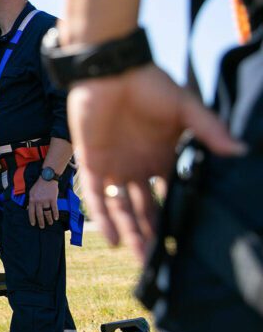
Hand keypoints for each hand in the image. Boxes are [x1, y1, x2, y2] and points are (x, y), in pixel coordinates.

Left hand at [27, 177, 58, 227]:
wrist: (47, 178)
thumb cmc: (38, 185)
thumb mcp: (31, 192)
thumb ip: (30, 201)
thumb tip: (27, 209)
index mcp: (32, 199)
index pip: (31, 211)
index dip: (32, 219)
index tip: (33, 224)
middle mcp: (38, 201)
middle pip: (39, 214)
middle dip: (40, 221)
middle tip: (42, 227)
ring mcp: (46, 200)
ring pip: (47, 212)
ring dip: (48, 219)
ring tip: (50, 223)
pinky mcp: (53, 199)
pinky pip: (54, 208)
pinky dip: (55, 214)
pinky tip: (56, 218)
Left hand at [68, 65, 245, 258]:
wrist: (111, 69)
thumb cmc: (149, 84)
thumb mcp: (185, 108)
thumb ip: (209, 130)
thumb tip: (240, 150)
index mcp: (161, 158)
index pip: (169, 196)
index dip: (175, 218)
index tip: (185, 242)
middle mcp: (137, 167)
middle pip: (145, 209)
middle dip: (152, 234)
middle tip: (161, 261)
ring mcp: (114, 166)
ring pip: (121, 207)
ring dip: (129, 231)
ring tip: (140, 258)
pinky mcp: (92, 161)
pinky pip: (95, 194)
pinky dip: (103, 215)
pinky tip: (111, 236)